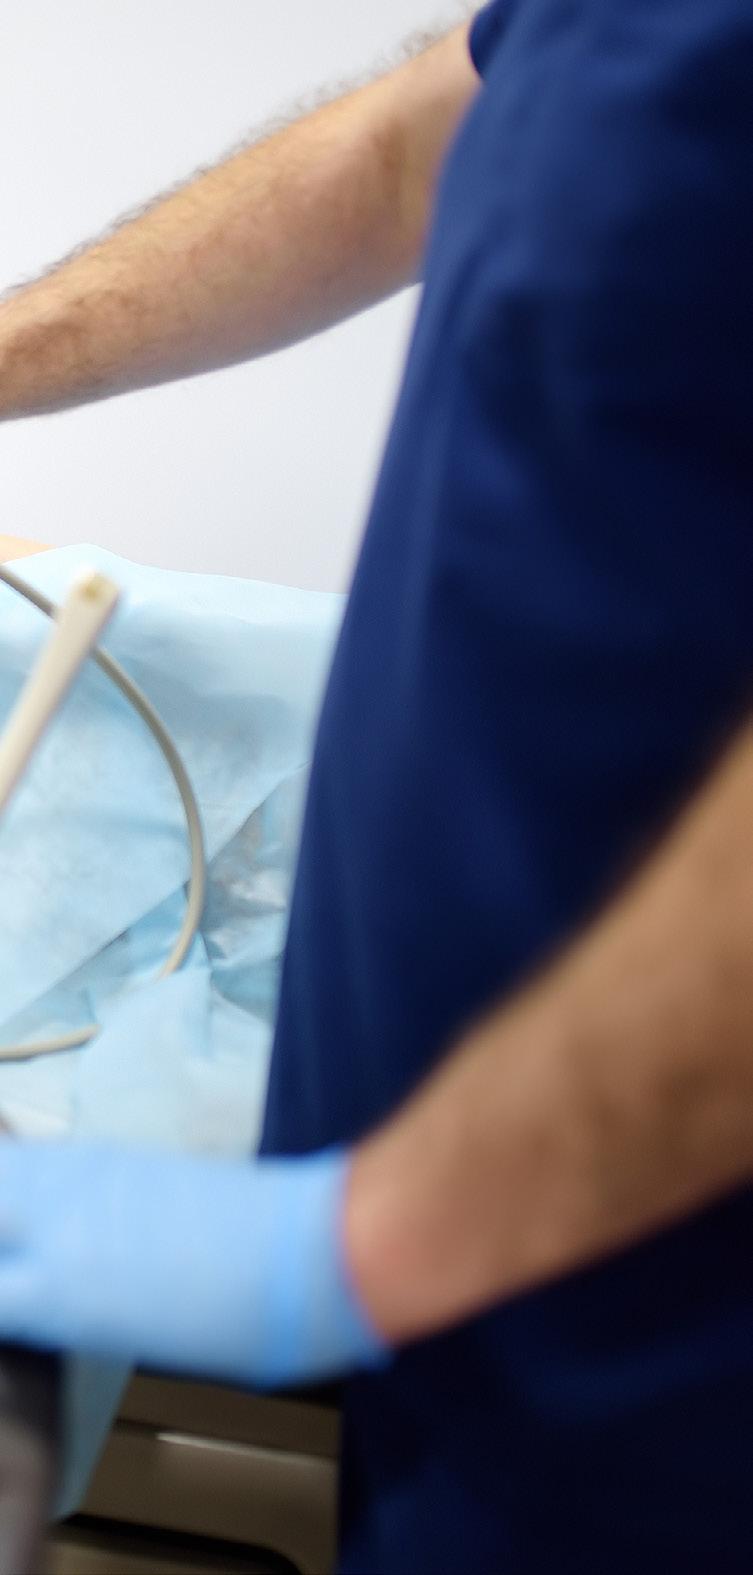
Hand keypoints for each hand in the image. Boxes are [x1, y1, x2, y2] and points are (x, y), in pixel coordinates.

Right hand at [0, 1139, 384, 1387]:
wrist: (306, 1255)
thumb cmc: (238, 1326)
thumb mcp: (134, 1345)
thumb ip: (71, 1318)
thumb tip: (43, 1306)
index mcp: (59, 1292)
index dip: (2, 1298)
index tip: (13, 1305)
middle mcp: (59, 1224)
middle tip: (16, 1263)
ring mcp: (88, 1178)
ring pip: (5, 1172)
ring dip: (7, 1199)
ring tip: (18, 1230)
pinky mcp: (119, 1156)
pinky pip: (45, 1158)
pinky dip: (27, 1176)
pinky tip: (38, 1198)